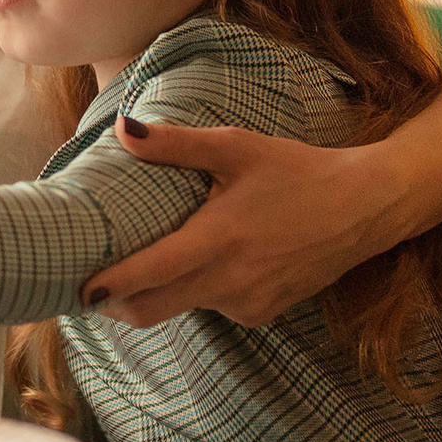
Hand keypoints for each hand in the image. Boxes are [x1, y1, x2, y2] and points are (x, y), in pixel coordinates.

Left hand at [82, 118, 405, 327]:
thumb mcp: (237, 147)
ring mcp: (249, 303)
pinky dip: (194, 291)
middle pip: (156, 309)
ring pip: (184, 307)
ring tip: (136, 266)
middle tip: (86, 289)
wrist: (364, 207)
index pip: (152, 274)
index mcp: (219, 238)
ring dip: (156, 295)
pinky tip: (196, 263)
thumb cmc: (296, 171)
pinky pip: (214, 306)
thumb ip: (176, 144)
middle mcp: (231, 280)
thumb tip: (122, 128)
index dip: (110, 286)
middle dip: (117, 305)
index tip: (77, 289)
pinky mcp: (263, 312)